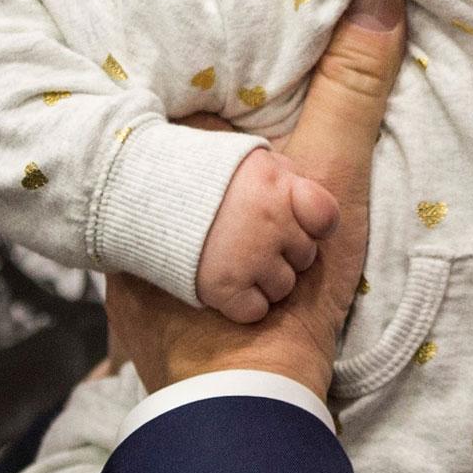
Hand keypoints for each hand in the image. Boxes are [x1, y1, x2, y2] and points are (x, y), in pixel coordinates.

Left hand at [105, 0, 406, 399]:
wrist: (245, 394)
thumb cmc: (285, 280)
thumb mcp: (331, 173)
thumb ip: (351, 85)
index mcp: (172, 148)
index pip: (197, 92)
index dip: (232, 82)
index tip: (261, 78)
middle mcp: (134, 194)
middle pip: (181, 145)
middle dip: (219, 142)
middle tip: (269, 141)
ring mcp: (128, 252)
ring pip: (172, 197)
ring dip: (205, 197)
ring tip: (251, 193)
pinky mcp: (135, 298)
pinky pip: (164, 248)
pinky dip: (193, 244)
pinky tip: (229, 251)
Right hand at [195, 148, 339, 321]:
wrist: (146, 193)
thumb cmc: (206, 177)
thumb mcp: (254, 161)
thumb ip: (288, 178)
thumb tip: (311, 198)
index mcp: (279, 187)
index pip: (326, 216)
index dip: (316, 225)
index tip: (299, 225)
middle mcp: (271, 224)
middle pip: (305, 256)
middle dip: (286, 252)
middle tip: (255, 242)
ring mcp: (249, 257)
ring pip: (284, 287)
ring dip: (266, 280)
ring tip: (240, 263)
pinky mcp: (223, 288)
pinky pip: (255, 311)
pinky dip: (244, 305)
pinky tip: (229, 287)